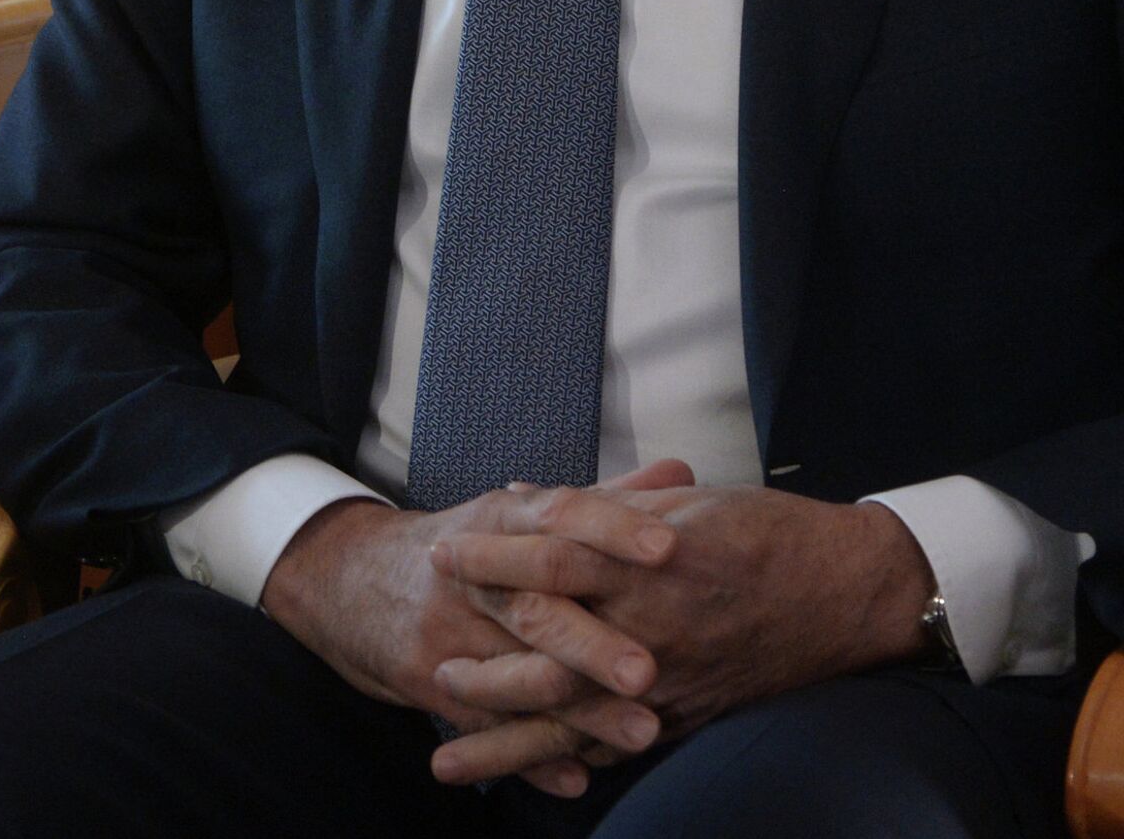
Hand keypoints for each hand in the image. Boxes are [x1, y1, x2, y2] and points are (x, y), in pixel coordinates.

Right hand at [260, 461, 694, 794]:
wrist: (351, 576)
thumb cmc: (463, 542)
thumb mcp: (519, 511)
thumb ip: (605, 498)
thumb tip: (683, 477)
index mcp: (501, 517)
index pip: (558, 514)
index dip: (611, 529)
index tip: (669, 548)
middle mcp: (473, 571)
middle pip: (534, 604)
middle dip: (593, 640)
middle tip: (651, 669)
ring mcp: (446, 630)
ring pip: (517, 674)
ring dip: (581, 709)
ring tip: (643, 732)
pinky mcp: (425, 678)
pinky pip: (483, 722)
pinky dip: (529, 754)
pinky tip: (577, 776)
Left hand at [435, 482, 933, 780]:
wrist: (847, 591)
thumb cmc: (764, 531)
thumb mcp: (678, 502)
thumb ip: (604, 507)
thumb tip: (531, 497)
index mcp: (645, 562)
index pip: (549, 560)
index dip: (491, 559)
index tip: (441, 555)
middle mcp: (651, 627)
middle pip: (549, 655)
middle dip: (485, 670)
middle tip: (431, 673)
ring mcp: (670, 683)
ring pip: (573, 721)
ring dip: (507, 740)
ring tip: (449, 753)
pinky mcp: (689, 717)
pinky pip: (619, 750)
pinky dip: (571, 765)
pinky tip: (533, 779)